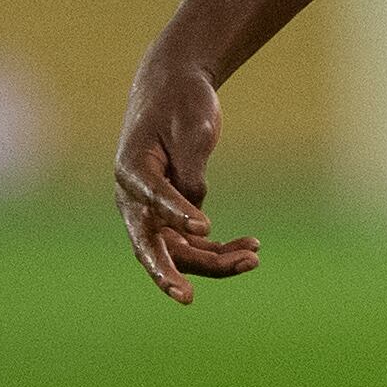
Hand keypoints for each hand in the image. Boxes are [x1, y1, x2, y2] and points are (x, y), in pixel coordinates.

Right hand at [114, 41, 261, 302]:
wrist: (175, 89)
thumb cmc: (182, 103)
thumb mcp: (193, 126)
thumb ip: (192, 169)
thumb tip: (198, 214)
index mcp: (132, 171)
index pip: (153, 201)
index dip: (178, 215)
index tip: (207, 227)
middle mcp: (136, 199)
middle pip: (152, 245)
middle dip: (170, 274)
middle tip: (187, 297)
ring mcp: (154, 212)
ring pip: (180, 252)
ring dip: (214, 261)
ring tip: (254, 255)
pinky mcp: (174, 216)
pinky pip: (196, 244)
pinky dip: (222, 250)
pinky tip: (254, 246)